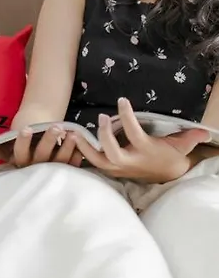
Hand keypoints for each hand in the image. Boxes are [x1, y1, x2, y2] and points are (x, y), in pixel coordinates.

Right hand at [0, 125, 83, 167]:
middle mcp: (37, 168)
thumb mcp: (11, 147)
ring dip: (66, 147)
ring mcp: (54, 171)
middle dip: (49, 141)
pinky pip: (74, 165)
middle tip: (56, 126)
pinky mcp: (68, 171)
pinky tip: (81, 143)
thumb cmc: (26, 146)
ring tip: (72, 133)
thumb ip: (0, 149)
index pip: (20, 153)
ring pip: (60, 161)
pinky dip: (77, 155)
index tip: (26, 128)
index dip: (23, 142)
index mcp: (22, 162)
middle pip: (42, 156)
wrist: (40, 152)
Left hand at [72, 98, 210, 182]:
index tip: (122, 101)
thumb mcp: (181, 146)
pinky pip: (93, 163)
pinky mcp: (110, 169)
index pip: (134, 133)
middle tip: (101, 117)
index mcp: (144, 151)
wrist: (164, 176)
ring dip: (85, 147)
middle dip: (104, 136)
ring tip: (74, 133)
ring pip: (97, 160)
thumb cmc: (169, 157)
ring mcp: (118, 167)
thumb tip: (204, 131)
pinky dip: (82, 153)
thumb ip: (190, 137)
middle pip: (111, 153)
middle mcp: (129, 161)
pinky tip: (73, 142)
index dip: (127, 117)